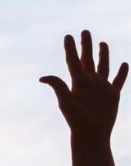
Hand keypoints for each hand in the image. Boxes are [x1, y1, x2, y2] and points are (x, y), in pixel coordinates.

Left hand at [40, 30, 127, 144]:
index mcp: (77, 81)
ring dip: (103, 55)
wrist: (92, 134)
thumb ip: (58, 87)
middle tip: (85, 31)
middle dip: (86, 45)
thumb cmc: (77, 120)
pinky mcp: (113, 95)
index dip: (70, 48)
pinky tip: (124, 63)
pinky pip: (119, 80)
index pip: (73, 60)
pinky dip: (122, 72)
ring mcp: (101, 88)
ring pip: (103, 66)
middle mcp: (89, 82)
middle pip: (88, 59)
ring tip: (103, 43)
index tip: (68, 35)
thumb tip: (42, 77)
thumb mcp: (66, 102)